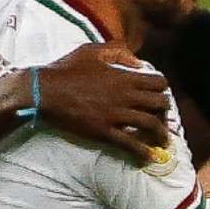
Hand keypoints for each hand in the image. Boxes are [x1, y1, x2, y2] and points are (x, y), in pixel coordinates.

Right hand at [28, 43, 171, 162]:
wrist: (44, 91)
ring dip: (161, 134)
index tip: (159, 96)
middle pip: (160, 104)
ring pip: (150, 125)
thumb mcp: (92, 51)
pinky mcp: (103, 131)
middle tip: (162, 119)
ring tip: (162, 142)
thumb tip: (138, 61)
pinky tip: (149, 157)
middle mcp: (124, 95)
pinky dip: (142, 151)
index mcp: (123, 76)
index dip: (163, 90)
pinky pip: (129, 144)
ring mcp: (115, 114)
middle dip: (165, 113)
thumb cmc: (66, 69)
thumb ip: (118, 51)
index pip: (159, 83)